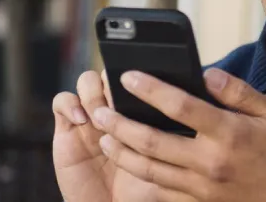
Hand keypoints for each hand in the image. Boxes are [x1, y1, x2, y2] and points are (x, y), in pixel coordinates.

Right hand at [52, 71, 197, 201]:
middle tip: (124, 92)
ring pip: (88, 82)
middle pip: (112, 75)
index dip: (142, 75)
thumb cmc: (146, 190)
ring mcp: (90, 116)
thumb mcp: (172, 164)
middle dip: (116, 82)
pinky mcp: (67, 128)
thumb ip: (184, 134)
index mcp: (142, 111)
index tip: (146, 77)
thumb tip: (204, 96)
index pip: (141, 78)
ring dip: (94, 91)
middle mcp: (115, 108)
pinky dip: (70, 104)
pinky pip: (62, 102)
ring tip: (102, 112)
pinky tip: (82, 119)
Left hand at [92, 68, 265, 201]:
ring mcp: (202, 188)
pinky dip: (141, 178)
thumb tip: (207, 74)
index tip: (128, 76)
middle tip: (99, 109)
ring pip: (149, 170)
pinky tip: (129, 164)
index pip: (180, 107)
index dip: (150, 89)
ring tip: (104, 136)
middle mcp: (210, 162)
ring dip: (122, 152)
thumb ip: (239, 92)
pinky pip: (162, 192)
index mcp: (229, 134)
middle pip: (152, 142)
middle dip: (120, 124)